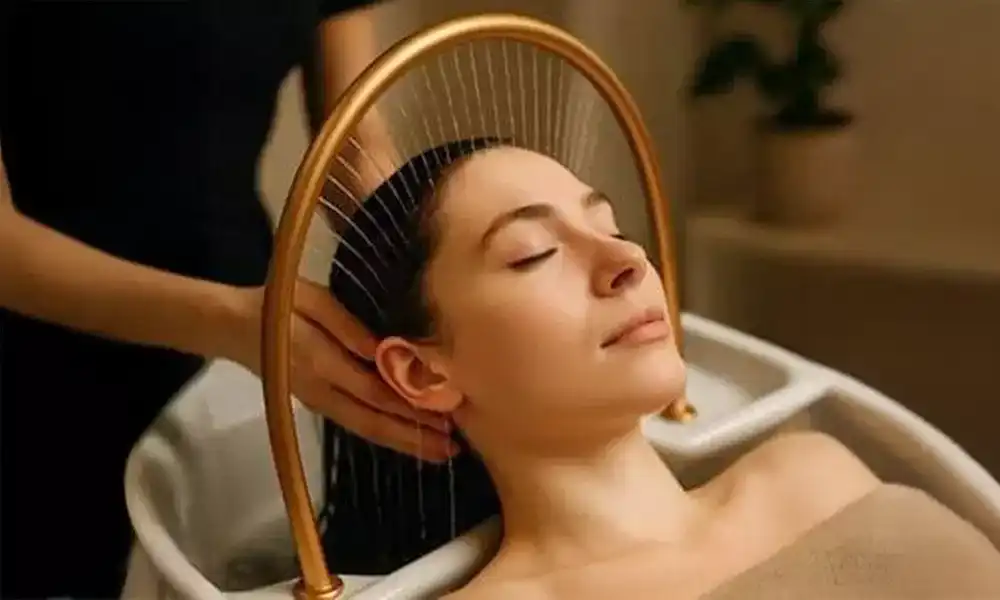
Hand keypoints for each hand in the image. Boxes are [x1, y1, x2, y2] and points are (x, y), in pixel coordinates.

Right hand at [232, 280, 457, 462]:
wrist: (234, 327)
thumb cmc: (279, 304)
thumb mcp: (314, 301)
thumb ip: (348, 327)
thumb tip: (383, 351)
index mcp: (323, 363)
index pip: (375, 390)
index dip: (410, 404)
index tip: (445, 412)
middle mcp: (323, 391)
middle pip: (374, 421)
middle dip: (415, 436)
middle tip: (453, 447)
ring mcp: (320, 402)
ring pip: (366, 429)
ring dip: (403, 441)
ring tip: (439, 450)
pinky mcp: (320, 404)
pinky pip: (358, 424)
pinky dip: (386, 433)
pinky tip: (407, 437)